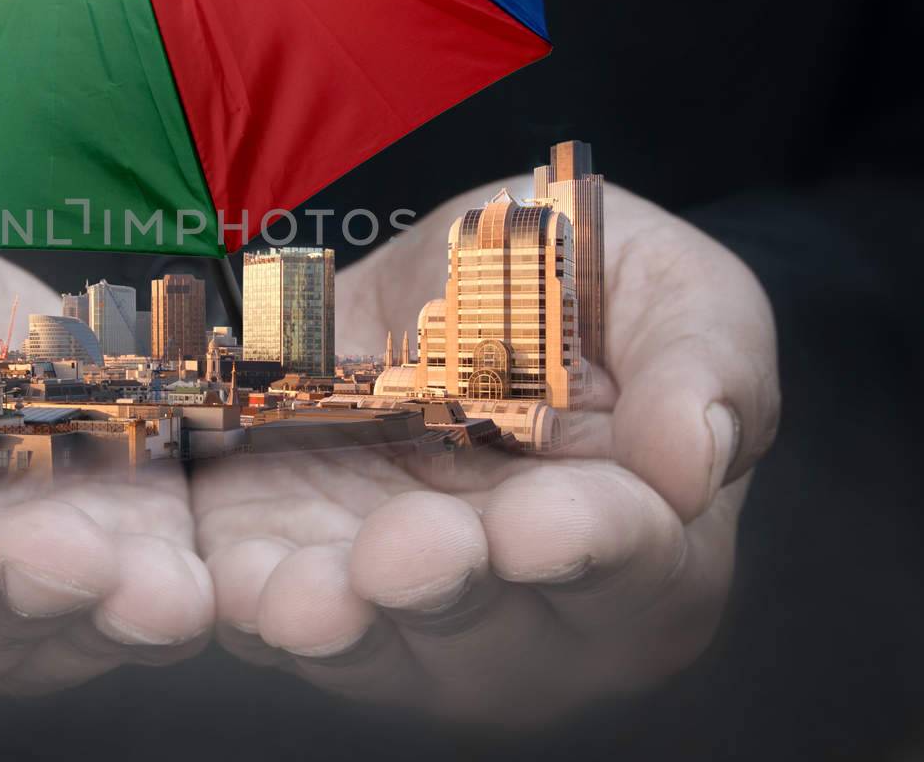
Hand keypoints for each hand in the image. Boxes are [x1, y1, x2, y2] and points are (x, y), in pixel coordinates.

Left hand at [191, 182, 778, 722]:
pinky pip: (263, 601)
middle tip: (403, 556)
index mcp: (643, 550)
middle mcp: (527, 610)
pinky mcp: (298, 569)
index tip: (538, 526)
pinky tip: (216, 582)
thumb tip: (694, 459)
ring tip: (303, 599)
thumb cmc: (591, 293)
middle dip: (441, 594)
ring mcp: (403, 605)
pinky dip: (238, 596)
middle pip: (488, 630)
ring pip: (368, 641)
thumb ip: (707, 364)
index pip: (628, 566)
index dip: (585, 546)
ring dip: (330, 622)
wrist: (458, 281)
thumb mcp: (674, 291)